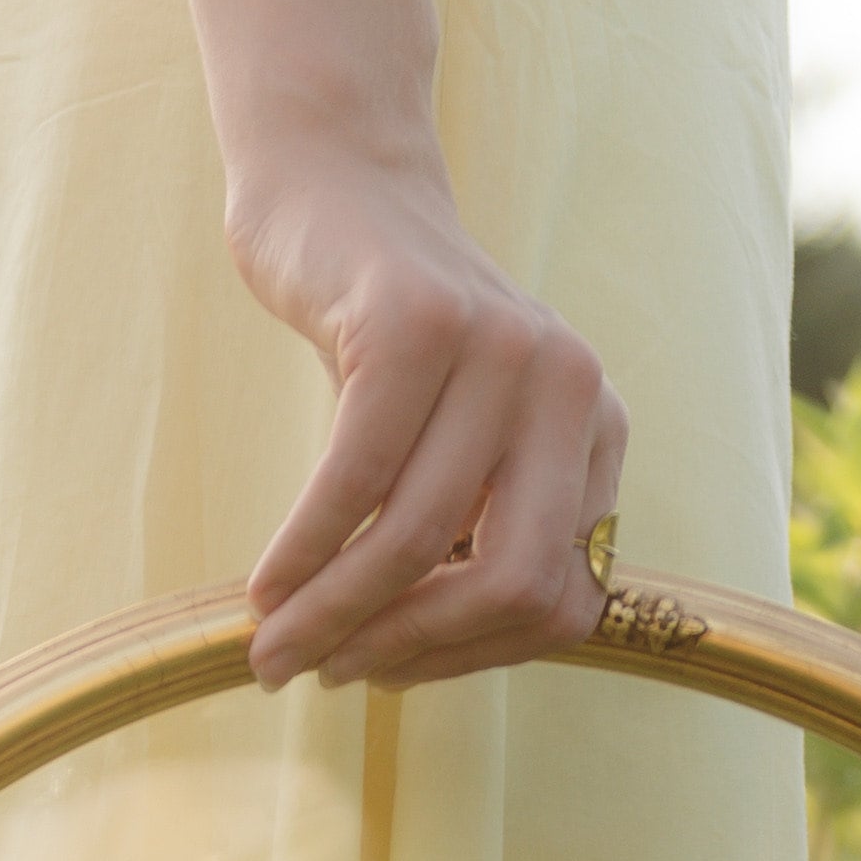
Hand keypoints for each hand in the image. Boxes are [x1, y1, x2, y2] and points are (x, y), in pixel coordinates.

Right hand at [230, 135, 628, 689]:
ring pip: (418, 540)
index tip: (388, 671)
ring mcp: (500, 349)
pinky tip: (264, 587)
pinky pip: (354, 480)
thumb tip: (405, 668)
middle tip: (323, 672)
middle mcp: (570, 388)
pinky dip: (302, 550)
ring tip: (271, 647)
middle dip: (408, 649)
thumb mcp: (453, 442)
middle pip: (512, 584)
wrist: (336, 189)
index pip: (560, 599)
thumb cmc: (385, 341)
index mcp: (596, 432)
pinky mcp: (416, 324)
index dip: (470, 657)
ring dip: (333, 613)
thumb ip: (464, 536)